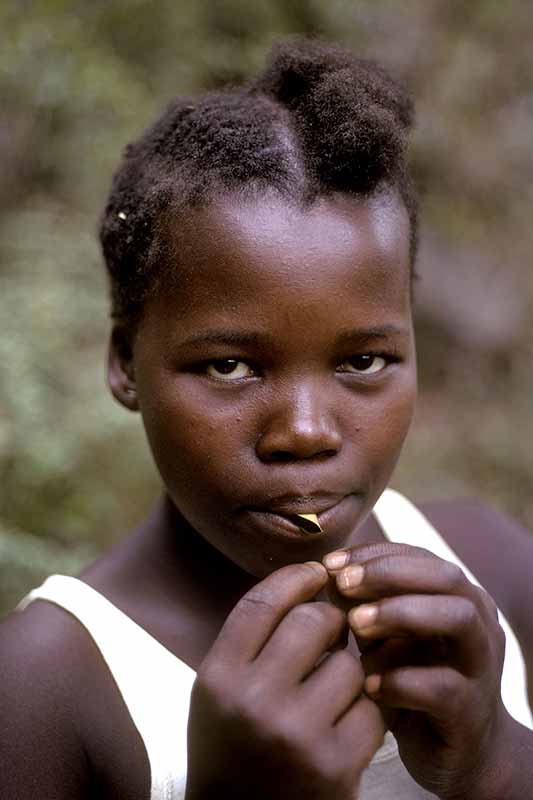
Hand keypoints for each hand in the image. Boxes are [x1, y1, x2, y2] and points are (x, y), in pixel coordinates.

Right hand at [186, 562, 384, 799]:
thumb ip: (251, 640)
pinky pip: (371, 710)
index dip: (296, 577)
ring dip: (348, 671)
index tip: (315, 572)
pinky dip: (366, 711)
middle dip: (331, 621)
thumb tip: (305, 581)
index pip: (262, 603)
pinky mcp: (335, 766)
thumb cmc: (231, 747)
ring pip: (350, 665)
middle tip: (332, 634)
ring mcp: (297, 735)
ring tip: (332, 690)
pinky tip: (347, 723)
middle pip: (313, 621)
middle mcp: (254, 702)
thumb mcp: (218, 691)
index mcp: (219, 678)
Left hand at [323, 543, 509, 799]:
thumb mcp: (382, 636)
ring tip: (355, 625)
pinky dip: (401, 681)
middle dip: (389, 574)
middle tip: (343, 584)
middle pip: (445, 576)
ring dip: (402, 612)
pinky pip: (443, 686)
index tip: (330, 564)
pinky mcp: (472, 711)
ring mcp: (481, 665)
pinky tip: (367, 685)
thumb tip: (327, 574)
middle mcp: (478, 621)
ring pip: (457, 618)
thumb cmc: (410, 680)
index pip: (418, 555)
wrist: (457, 752)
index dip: (373, 554)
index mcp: (456, 595)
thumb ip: (361, 604)